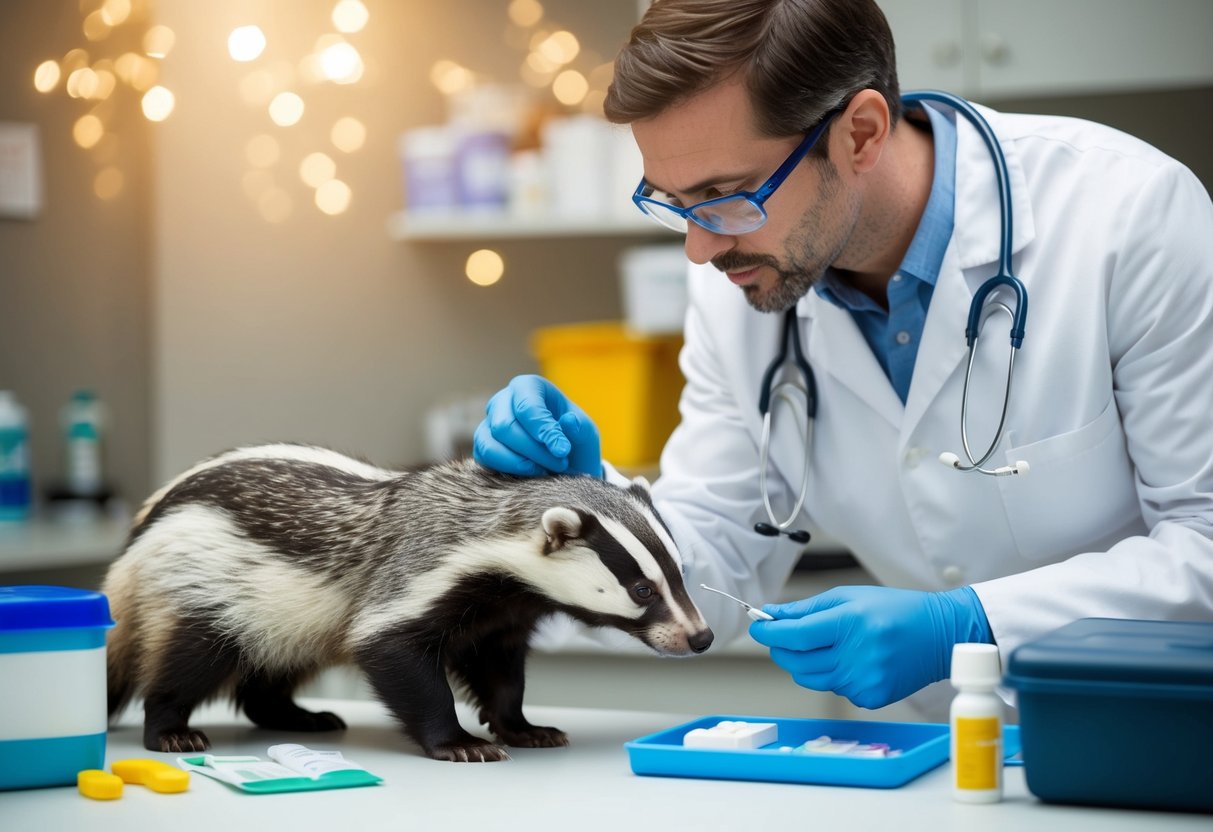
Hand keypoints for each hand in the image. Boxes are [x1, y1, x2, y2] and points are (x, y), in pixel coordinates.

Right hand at [473, 374, 601, 477]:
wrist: (565, 462)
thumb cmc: (574, 440)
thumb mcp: (586, 433)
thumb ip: (580, 427)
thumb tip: (569, 421)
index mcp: (529, 387)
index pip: (527, 405)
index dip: (543, 429)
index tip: (562, 450)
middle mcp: (503, 401)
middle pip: (505, 426)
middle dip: (534, 451)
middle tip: (560, 464)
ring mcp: (489, 423)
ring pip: (491, 445)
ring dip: (521, 463)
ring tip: (547, 470)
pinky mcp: (483, 446)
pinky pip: (485, 459)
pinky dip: (510, 470)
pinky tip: (532, 473)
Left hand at [748, 586, 992, 708]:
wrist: (939, 635)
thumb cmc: (894, 610)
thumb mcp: (849, 597)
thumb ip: (807, 609)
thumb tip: (772, 615)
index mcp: (849, 624)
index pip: (794, 636)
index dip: (769, 633)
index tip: (758, 627)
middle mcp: (855, 655)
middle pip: (796, 662)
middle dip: (782, 648)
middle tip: (784, 635)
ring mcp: (863, 680)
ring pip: (811, 678)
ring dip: (806, 663)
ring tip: (825, 645)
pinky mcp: (871, 697)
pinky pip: (835, 689)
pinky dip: (833, 676)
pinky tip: (852, 660)